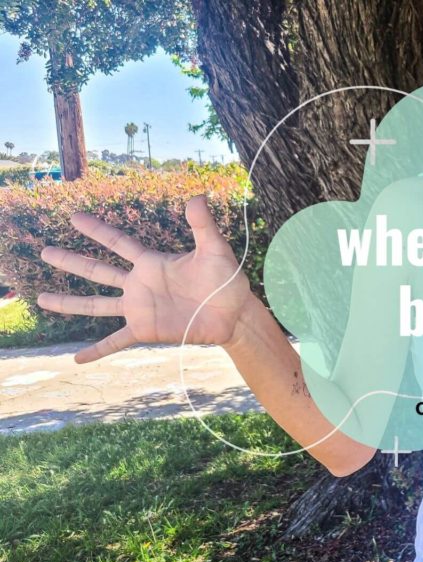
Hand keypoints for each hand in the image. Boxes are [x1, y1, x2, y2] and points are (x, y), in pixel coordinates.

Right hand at [37, 195, 254, 362]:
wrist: (235, 314)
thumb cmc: (227, 280)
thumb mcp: (215, 250)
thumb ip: (203, 225)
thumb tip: (197, 196)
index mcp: (152, 263)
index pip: (118, 242)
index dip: (97, 230)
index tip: (74, 217)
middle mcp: (140, 284)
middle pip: (98, 270)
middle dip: (71, 261)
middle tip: (44, 252)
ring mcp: (140, 308)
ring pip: (97, 305)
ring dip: (70, 303)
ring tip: (42, 299)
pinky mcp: (146, 330)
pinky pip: (116, 341)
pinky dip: (97, 350)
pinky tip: (77, 358)